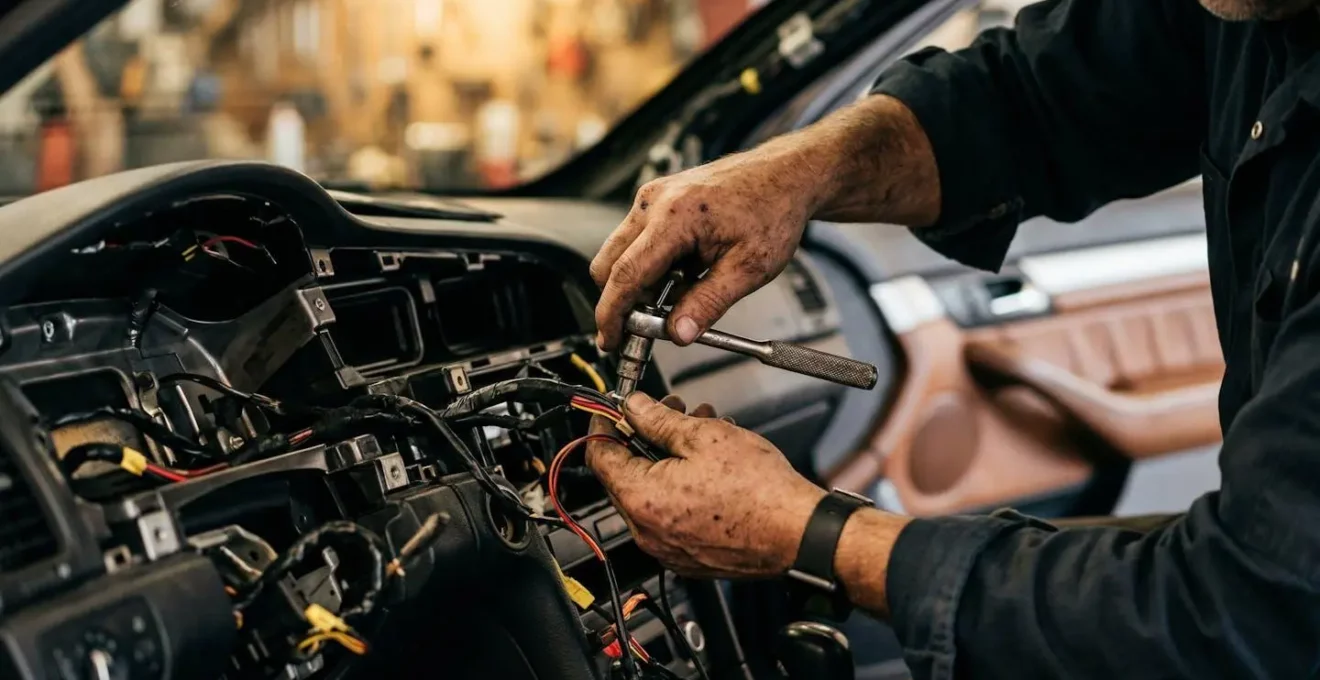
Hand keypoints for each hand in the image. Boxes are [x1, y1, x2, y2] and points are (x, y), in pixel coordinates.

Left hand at [585, 393, 825, 578]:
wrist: (797, 533)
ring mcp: (667, 548)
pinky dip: (681, 487)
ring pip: (651, 493)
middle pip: (625, 475)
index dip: (604, 424)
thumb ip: (658, 420)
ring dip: (668, 458)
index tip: (612, 410)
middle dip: (645, 438)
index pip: (599, 456)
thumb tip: (633, 407)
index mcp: (642, 500)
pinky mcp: (688, 557)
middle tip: (668, 413)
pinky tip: (708, 465)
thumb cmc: (760, 492)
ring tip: (699, 433)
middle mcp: (647, 532)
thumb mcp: (703, 436)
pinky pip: (671, 516)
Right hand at [589, 146, 816, 349]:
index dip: (611, 314)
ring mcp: (654, 198)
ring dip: (638, 283)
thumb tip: (678, 333)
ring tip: (680, 297)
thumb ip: (708, 304)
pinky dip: (649, 266)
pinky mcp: (658, 199)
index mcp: (675, 217)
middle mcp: (655, 202)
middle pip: (608, 264)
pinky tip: (683, 275)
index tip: (609, 339)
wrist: (786, 175)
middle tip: (644, 329)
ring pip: (619, 253)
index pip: (625, 275)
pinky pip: (637, 240)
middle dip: (620, 301)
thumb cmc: (773, 210)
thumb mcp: (749, 268)